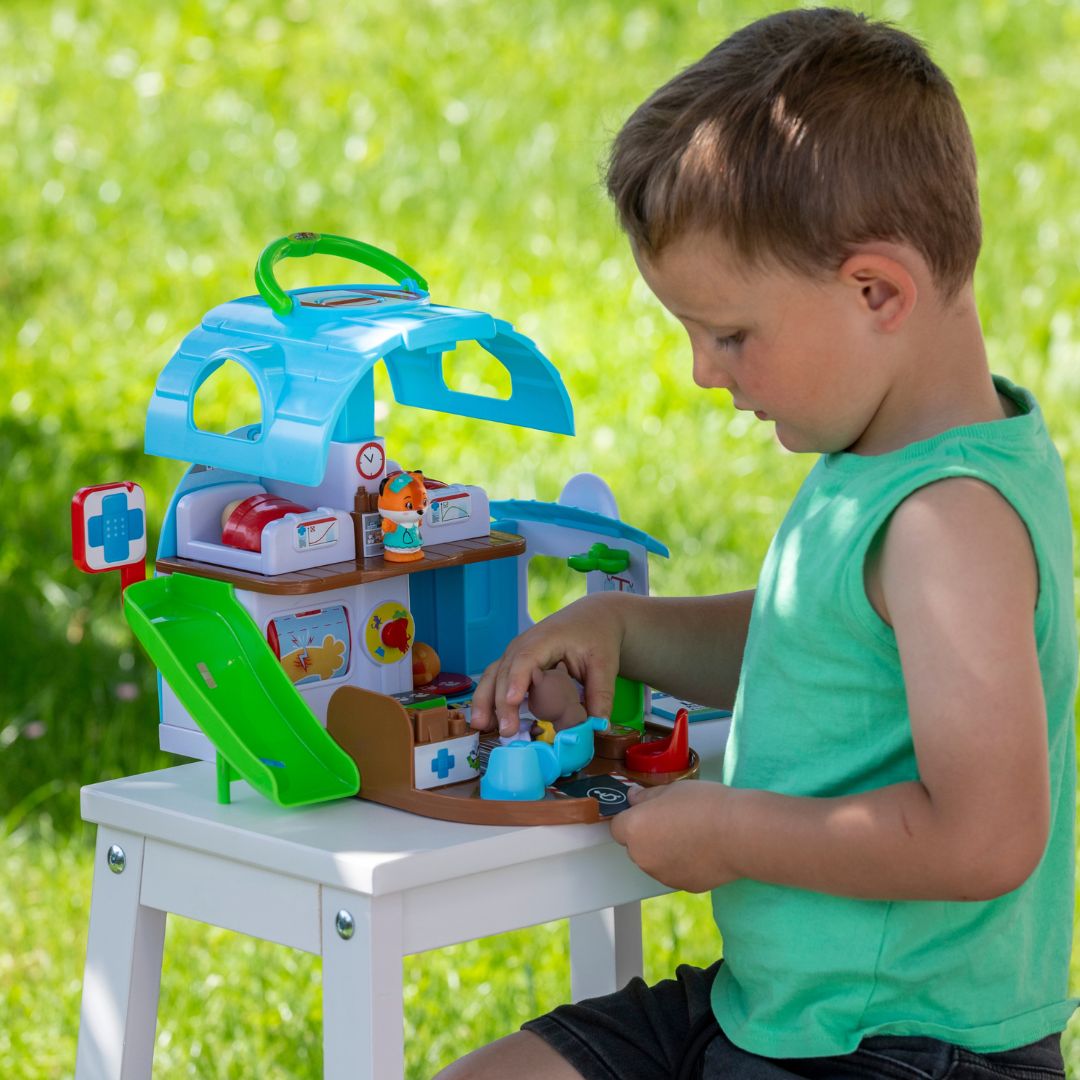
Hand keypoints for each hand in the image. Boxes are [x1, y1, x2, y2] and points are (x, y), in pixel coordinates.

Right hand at [469, 594, 624, 737]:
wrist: (590, 617)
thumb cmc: (596, 636)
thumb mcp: (605, 664)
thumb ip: (601, 695)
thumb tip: (600, 727)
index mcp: (546, 639)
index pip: (526, 659)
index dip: (517, 679)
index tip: (513, 701)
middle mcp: (523, 644)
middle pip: (505, 671)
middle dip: (502, 702)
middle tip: (507, 732)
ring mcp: (514, 653)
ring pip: (492, 675)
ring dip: (485, 701)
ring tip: (483, 727)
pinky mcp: (513, 663)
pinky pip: (495, 680)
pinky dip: (488, 699)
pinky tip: (487, 721)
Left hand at [610, 781, 738, 892]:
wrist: (739, 833)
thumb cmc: (704, 805)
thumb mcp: (671, 789)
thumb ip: (647, 796)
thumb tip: (634, 798)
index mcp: (633, 829)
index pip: (617, 827)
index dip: (632, 818)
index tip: (647, 811)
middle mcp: (642, 857)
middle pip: (635, 846)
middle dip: (647, 835)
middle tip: (671, 819)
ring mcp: (662, 874)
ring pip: (654, 861)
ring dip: (663, 851)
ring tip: (690, 833)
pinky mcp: (682, 886)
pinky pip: (674, 872)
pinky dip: (682, 863)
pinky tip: (700, 849)